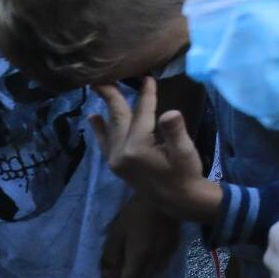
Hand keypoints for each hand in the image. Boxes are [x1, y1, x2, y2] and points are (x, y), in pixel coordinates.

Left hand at [90, 81, 219, 222]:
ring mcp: (115, 159)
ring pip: (110, 127)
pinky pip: (105, 141)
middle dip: (111, 95)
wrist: (178, 201)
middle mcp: (121, 153)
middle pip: (117, 117)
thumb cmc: (185, 174)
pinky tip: (93, 118)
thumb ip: (175, 132)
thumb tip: (170, 113)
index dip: (146, 95)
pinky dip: (99, 128)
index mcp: (137, 148)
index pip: (141, 114)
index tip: (147, 78)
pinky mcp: (116, 164)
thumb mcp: (185, 152)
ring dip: (106, 107)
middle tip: (103, 77)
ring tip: (97, 89)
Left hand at [100, 196, 179, 277]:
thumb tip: (108, 273)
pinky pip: (164, 264)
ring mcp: (168, 252)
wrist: (164, 195)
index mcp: (139, 256)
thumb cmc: (136, 211)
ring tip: (132, 274)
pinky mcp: (176, 245)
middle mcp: (155, 259)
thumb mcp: (118, 231)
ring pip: (155, 274)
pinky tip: (149, 262)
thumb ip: (112, 254)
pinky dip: (154, 269)